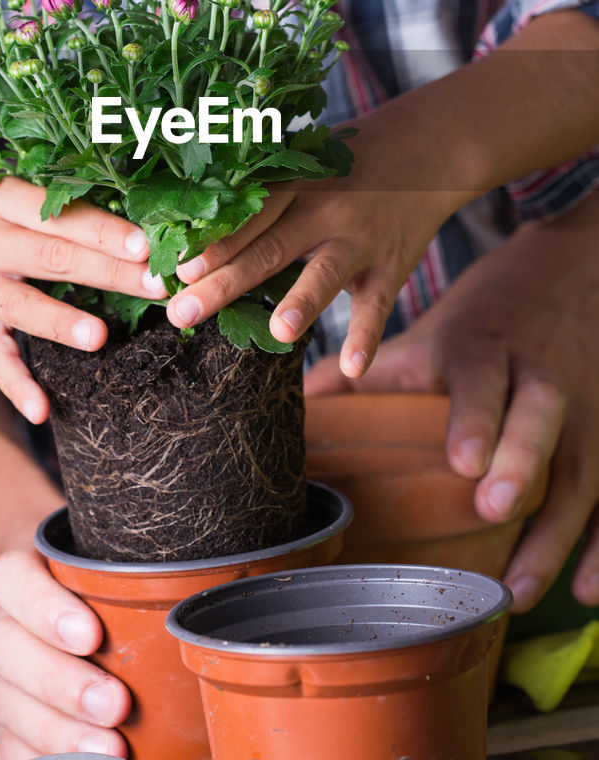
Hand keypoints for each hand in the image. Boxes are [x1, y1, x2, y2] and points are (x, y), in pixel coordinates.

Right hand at [0, 141, 165, 418]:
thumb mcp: (3, 195)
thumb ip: (53, 206)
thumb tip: (132, 225)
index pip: (55, 215)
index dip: (100, 229)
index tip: (143, 243)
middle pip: (51, 258)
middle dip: (108, 272)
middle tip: (156, 286)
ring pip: (22, 307)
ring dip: (62, 323)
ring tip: (101, 337)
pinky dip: (16, 387)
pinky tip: (42, 409)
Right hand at [0, 375, 130, 757]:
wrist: (46, 592)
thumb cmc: (97, 573)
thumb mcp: (109, 552)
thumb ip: (139, 561)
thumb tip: (216, 574)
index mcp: (20, 571)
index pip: (14, 580)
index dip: (45, 609)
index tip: (92, 634)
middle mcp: (4, 622)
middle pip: (9, 651)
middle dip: (63, 684)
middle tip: (116, 704)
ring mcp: (2, 673)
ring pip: (9, 703)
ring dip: (58, 732)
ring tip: (111, 751)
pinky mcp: (9, 715)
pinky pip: (10, 743)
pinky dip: (39, 759)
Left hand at [168, 104, 456, 375]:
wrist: (427, 148)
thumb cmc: (346, 161)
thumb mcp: (304, 164)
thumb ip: (262, 195)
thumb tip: (196, 229)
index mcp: (294, 185)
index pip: (248, 217)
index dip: (213, 244)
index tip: (176, 270)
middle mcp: (324, 211)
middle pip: (270, 249)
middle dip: (224, 284)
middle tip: (183, 314)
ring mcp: (360, 240)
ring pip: (326, 273)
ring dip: (302, 302)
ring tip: (278, 332)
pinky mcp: (391, 266)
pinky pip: (377, 307)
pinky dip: (367, 338)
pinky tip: (353, 368)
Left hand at [304, 192, 598, 611]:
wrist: (566, 277)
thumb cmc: (481, 321)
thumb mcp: (427, 332)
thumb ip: (367, 370)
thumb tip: (298, 405)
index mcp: (484, 348)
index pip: (481, 378)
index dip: (476, 418)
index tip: (462, 461)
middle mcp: (539, 376)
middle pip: (540, 414)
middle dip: (522, 460)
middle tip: (495, 507)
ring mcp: (584, 409)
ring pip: (580, 467)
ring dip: (555, 531)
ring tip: (517, 588)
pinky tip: (586, 591)